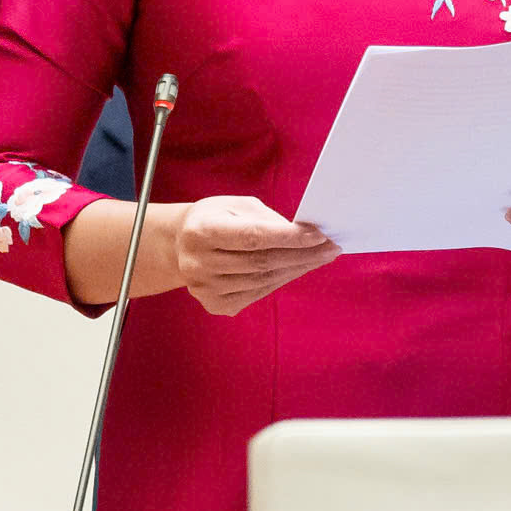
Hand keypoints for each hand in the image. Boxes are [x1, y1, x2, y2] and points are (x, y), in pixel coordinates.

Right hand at [171, 195, 339, 315]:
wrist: (179, 246)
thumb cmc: (214, 219)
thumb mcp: (234, 205)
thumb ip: (266, 219)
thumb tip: (303, 235)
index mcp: (201, 231)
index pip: (252, 237)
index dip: (288, 237)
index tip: (319, 235)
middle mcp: (198, 263)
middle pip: (261, 262)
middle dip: (302, 255)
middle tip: (330, 248)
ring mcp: (205, 289)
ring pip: (263, 281)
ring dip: (297, 269)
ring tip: (320, 257)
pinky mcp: (214, 304)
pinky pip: (257, 294)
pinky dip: (281, 280)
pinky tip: (296, 269)